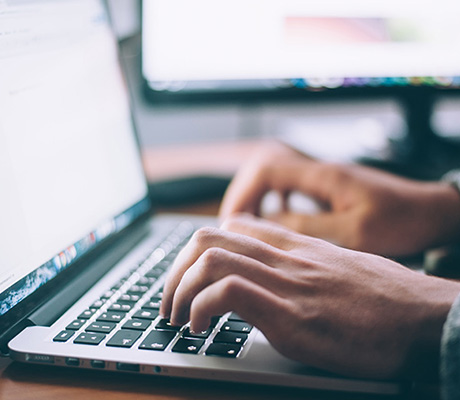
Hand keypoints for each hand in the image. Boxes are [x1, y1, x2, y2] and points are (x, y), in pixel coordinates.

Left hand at [161, 214, 459, 378]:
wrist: (426, 318)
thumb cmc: (386, 299)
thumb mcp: (339, 268)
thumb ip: (303, 265)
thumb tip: (275, 276)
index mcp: (295, 247)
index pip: (232, 226)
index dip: (198, 249)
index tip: (189, 275)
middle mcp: (285, 258)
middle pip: (208, 238)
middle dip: (176, 269)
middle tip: (169, 300)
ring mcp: (286, 283)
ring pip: (210, 259)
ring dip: (179, 289)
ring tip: (177, 317)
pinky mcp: (291, 315)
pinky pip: (228, 293)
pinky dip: (201, 308)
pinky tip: (200, 329)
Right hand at [219, 141, 459, 256]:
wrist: (432, 212)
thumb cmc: (402, 220)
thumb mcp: (354, 232)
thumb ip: (309, 226)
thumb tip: (269, 224)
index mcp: (324, 176)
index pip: (267, 169)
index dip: (243, 193)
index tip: (233, 220)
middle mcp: (320, 171)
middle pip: (264, 168)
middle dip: (243, 194)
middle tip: (234, 224)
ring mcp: (324, 178)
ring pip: (275, 177)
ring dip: (257, 198)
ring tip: (248, 224)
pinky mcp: (329, 188)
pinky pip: (289, 187)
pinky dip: (274, 201)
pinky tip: (274, 219)